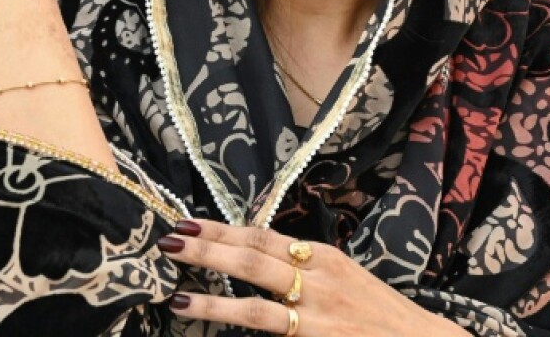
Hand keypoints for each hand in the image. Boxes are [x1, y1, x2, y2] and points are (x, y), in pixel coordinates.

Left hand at [160, 219, 462, 335]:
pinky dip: (237, 322)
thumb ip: (307, 270)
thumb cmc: (381, 316)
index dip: (222, 230)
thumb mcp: (345, 280)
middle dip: (208, 248)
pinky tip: (210, 318)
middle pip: (252, 257)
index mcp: (323, 257)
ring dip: (212, 293)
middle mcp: (319, 278)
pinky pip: (270, 328)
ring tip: (177, 290)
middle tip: (169, 239)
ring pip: (255, 299)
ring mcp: (318, 312)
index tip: (188, 222)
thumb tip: (259, 259)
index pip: (261, 237)